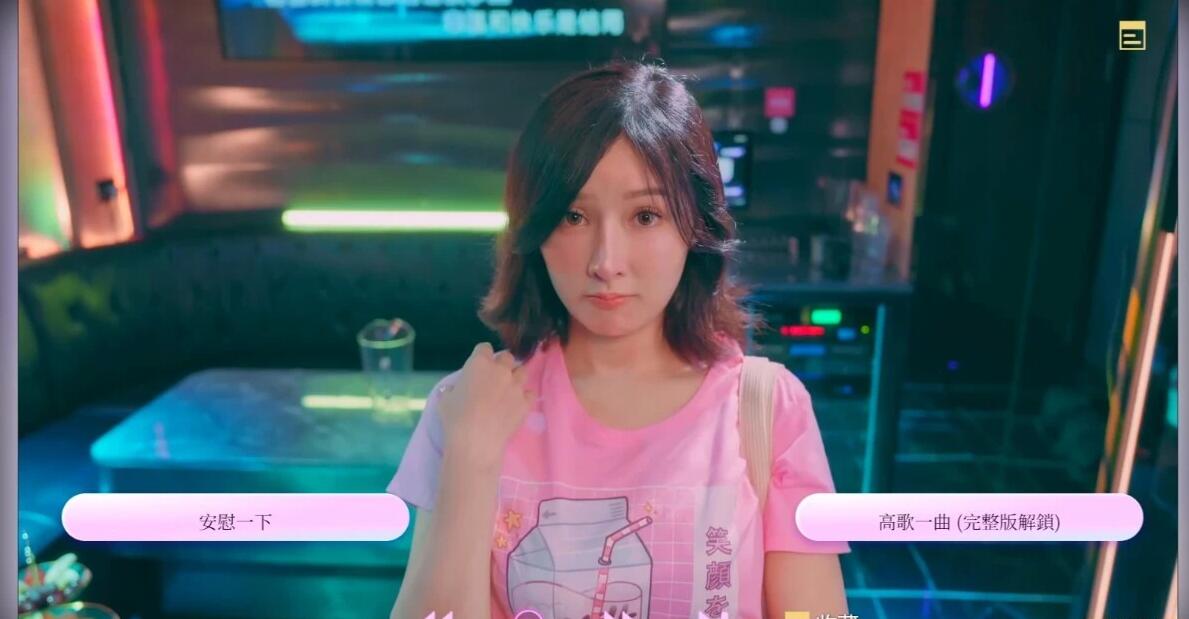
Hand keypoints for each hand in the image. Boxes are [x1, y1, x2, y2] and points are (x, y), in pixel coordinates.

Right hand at [436, 342, 534, 471]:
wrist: (476, 441)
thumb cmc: (455, 418)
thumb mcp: (445, 399)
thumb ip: (453, 389)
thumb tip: (456, 390)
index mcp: (479, 363)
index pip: (484, 348)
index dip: (482, 355)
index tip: (479, 366)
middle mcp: (500, 370)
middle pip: (507, 357)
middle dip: (502, 364)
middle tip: (494, 377)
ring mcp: (516, 385)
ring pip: (522, 372)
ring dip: (515, 377)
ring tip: (508, 389)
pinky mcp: (526, 402)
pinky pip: (529, 392)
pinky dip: (524, 396)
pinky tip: (517, 404)